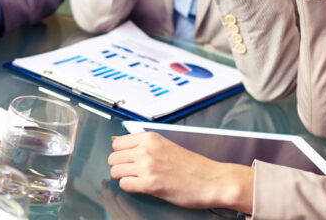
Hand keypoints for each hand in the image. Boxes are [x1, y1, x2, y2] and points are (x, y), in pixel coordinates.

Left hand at [108, 132, 252, 213]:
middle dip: (119, 166)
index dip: (120, 153)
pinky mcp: (150, 184)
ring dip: (123, 177)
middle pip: (113, 157)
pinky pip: (125, 185)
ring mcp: (147, 166)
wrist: (211, 180)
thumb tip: (124, 147)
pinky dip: (129, 187)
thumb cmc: (193, 165)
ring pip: (116, 171)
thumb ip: (146, 145)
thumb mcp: (166, 145)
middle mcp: (146, 149)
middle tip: (129, 171)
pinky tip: (139, 187)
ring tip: (134, 179)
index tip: (124, 158)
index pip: (117, 143)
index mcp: (150, 137)